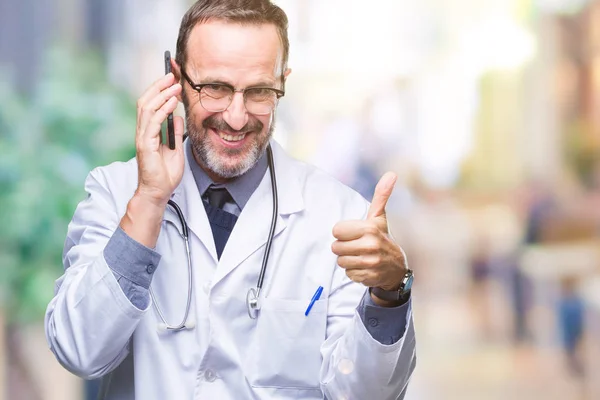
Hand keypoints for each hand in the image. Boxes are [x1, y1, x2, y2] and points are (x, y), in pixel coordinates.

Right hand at [135, 72, 184, 206]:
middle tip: (172, 74)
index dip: (159, 90)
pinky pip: (152, 122)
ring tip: (174, 85)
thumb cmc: (165, 174)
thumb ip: (175, 132)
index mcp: (149, 131)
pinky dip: (162, 110)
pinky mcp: (145, 144)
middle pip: (146, 100)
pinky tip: (171, 102)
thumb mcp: (176, 148)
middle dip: (158, 86)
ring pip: (147, 107)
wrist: (159, 192)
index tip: (172, 78)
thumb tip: (178, 117)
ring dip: (161, 94)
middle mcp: (143, 131)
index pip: (151, 104)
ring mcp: (142, 137)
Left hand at [332, 172, 407, 291]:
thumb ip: (381, 195)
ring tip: (360, 256)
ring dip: (348, 260)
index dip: (343, 233)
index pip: (336, 231)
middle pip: (335, 247)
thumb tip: (391, 173)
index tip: (355, 234)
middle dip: (344, 247)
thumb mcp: (379, 218)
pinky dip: (354, 272)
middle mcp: (370, 246)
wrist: (396, 268)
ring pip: (340, 261)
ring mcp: (370, 263)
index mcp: (370, 229)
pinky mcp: (368, 277)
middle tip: (357, 246)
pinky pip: (348, 274)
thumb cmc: (382, 238)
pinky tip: (364, 267)